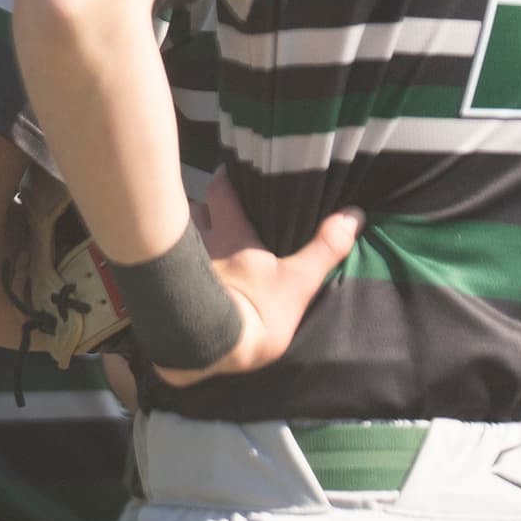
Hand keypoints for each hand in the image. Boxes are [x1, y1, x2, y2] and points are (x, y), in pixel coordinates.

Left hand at [156, 175, 364, 386]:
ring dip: (186, 235)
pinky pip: (169, 268)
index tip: (231, 171)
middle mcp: (201, 244)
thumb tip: (354, 214)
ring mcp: (180, 268)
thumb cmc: (255, 313)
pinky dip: (175, 266)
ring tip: (200, 242)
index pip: (221, 190)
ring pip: (176, 238)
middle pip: (193, 210)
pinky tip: (184, 277)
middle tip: (215, 209)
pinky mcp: (166, 293)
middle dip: (202, 207)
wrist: (210, 350)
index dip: (226, 178)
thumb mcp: (298, 281)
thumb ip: (326, 248)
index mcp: (231, 235)